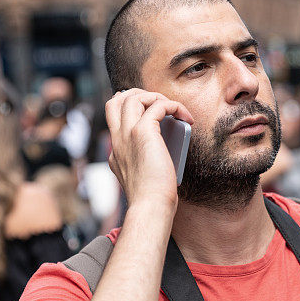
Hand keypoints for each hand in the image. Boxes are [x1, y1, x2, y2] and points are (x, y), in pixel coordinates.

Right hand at [104, 89, 193, 208]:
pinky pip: (157, 105)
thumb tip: (164, 150)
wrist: (150, 206)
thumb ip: (148, 161)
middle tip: (160, 102)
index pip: (114, 117)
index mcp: (116, 151)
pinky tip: (185, 117)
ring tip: (174, 109)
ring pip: (133, 96)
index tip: (149, 109)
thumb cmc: (153, 198)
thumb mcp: (145, 176)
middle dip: (138, 93)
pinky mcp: (142, 133)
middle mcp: (118, 140)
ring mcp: (127, 134)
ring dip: (156, 96)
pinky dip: (173, 106)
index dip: (130, 107)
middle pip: (117, 100)